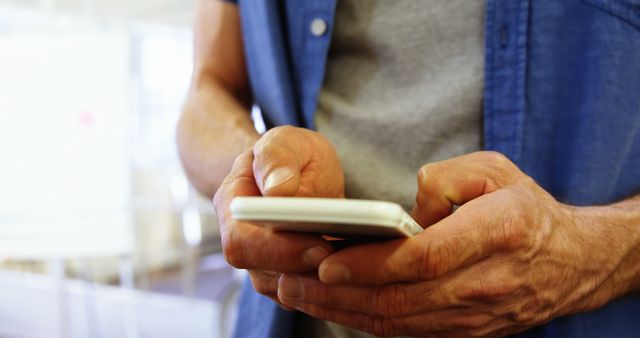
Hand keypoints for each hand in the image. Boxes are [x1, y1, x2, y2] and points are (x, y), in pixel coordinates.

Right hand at [214, 126, 343, 307]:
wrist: (298, 174)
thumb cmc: (290, 156)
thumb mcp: (285, 142)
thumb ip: (277, 158)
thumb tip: (278, 189)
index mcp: (233, 204)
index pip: (242, 240)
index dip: (278, 248)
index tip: (319, 246)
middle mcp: (242, 242)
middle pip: (262, 273)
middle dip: (306, 270)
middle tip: (347, 262)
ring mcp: (262, 265)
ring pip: (286, 290)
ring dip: (321, 283)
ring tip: (359, 269)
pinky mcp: (287, 279)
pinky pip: (304, 295)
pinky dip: (329, 287)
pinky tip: (358, 274)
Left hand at [277, 151, 622, 336]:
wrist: (571, 262)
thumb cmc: (526, 208)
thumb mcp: (495, 170)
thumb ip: (447, 178)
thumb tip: (403, 213)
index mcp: (500, 232)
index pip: (425, 257)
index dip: (371, 263)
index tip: (326, 259)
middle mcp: (487, 282)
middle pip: (401, 297)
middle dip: (337, 291)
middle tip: (289, 278)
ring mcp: (477, 316)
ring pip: (397, 321)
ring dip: (340, 309)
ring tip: (296, 292)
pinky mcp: (465, 331)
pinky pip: (405, 331)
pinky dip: (362, 319)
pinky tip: (330, 304)